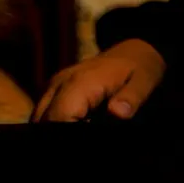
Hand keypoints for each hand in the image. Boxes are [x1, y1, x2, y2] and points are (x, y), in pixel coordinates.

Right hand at [31, 39, 165, 122]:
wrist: (134, 49)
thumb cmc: (140, 66)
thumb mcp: (145, 81)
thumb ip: (131, 98)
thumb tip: (117, 113)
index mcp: (80, 82)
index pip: (58, 118)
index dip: (67, 133)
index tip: (87, 131)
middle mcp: (60, 82)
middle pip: (44, 121)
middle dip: (59, 133)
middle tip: (87, 128)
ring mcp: (54, 85)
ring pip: (38, 119)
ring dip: (54, 127)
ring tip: (83, 124)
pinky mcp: (53, 88)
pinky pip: (42, 112)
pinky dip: (53, 122)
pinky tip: (73, 122)